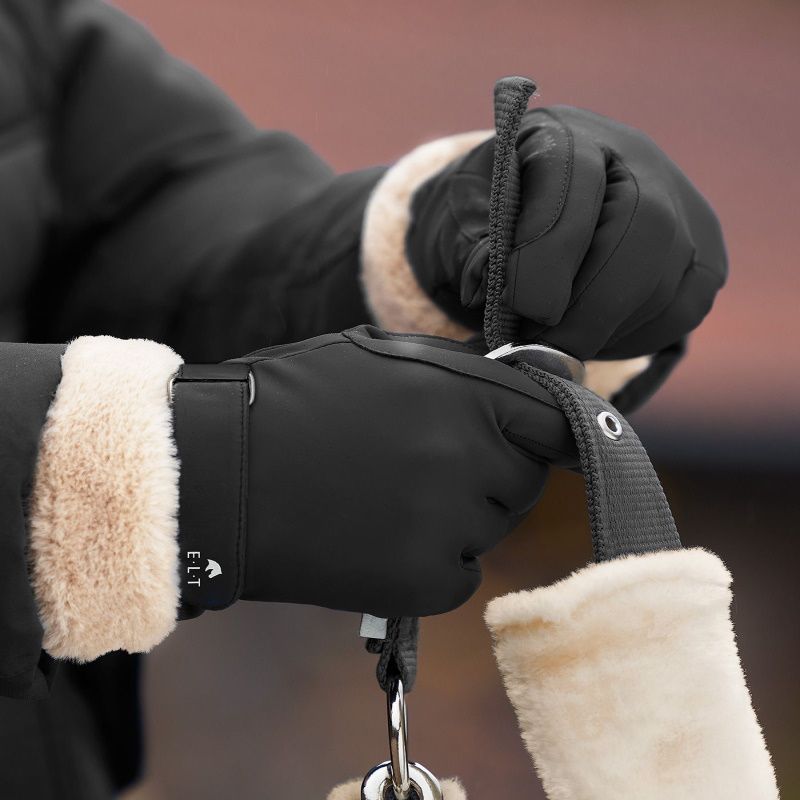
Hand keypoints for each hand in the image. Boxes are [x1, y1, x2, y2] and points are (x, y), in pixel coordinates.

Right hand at [228, 326, 574, 616]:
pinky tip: (380, 537)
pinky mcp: (421, 584)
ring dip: (458, 517)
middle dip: (492, 472)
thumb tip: (520, 389)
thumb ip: (460, 375)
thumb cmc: (293, 402)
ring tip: (388, 497)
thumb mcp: (381, 357)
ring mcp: (447, 525)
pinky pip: (460, 574)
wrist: (219, 474)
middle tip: (426, 464)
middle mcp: (466, 458)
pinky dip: (433, 561)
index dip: (549, 430)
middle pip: (525, 480)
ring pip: (490, 527)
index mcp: (462, 394)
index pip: (554, 421)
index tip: (544, 440)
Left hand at [406, 106, 726, 359]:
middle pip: (644, 224)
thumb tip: (490, 283)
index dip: (550, 248)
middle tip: (542, 352)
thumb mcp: (458, 225)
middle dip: (590, 303)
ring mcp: (681, 206)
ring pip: (669, 275)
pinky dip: (631, 338)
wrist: (528, 231)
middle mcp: (636, 159)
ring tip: (553, 347)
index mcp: (563, 134)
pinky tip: (588, 338)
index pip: (574, 176)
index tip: (523, 308)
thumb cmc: (485, 226)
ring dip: (605, 329)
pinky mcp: (703, 257)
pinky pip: (681, 308)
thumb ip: (469, 248)